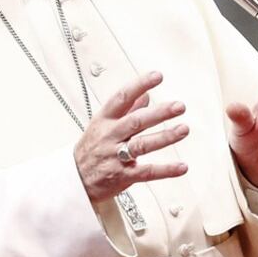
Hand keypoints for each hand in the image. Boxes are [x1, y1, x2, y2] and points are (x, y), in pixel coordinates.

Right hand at [74, 71, 189, 202]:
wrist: (74, 180)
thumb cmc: (91, 149)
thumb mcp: (103, 124)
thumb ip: (127, 110)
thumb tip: (146, 95)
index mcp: (104, 120)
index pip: (122, 98)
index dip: (139, 85)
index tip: (157, 76)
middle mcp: (110, 136)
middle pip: (136, 122)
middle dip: (159, 113)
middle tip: (178, 106)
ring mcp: (116, 157)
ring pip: (142, 145)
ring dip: (165, 137)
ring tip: (183, 130)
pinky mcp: (123, 176)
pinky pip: (147, 172)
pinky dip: (165, 170)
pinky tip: (181, 166)